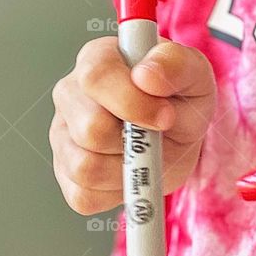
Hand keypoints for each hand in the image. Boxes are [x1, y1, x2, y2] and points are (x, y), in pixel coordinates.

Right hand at [50, 36, 216, 214]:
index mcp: (96, 59)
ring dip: (128, 169)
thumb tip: (146, 75)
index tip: (166, 115)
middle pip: (90, 128)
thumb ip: (176, 64)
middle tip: (158, 136)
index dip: (132, 102)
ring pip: (85, 166)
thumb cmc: (180, 97)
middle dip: (135, 141)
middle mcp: (70, 94)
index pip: (95, 77)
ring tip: (146, 153)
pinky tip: (131, 171)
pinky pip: (84, 196)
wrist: (179, 135)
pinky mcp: (65, 173)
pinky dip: (117, 192)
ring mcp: (62, 134)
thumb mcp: (194, 74)